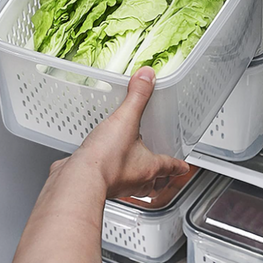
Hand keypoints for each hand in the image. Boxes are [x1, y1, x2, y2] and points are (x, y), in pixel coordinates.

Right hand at [13, 67, 188, 262]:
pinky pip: (111, 182)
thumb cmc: (106, 159)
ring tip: (133, 165)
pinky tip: (104, 163)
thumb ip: (137, 97)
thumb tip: (147, 77)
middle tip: (161, 173)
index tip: (183, 167)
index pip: (169, 166)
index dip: (178, 166)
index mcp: (148, 166)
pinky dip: (112, 174)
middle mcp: (135, 180)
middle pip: (154, 184)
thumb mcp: (126, 119)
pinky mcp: (99, 184)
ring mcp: (118, 185)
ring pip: (134, 186)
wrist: (79, 181)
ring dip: (136, 178)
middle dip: (159, 179)